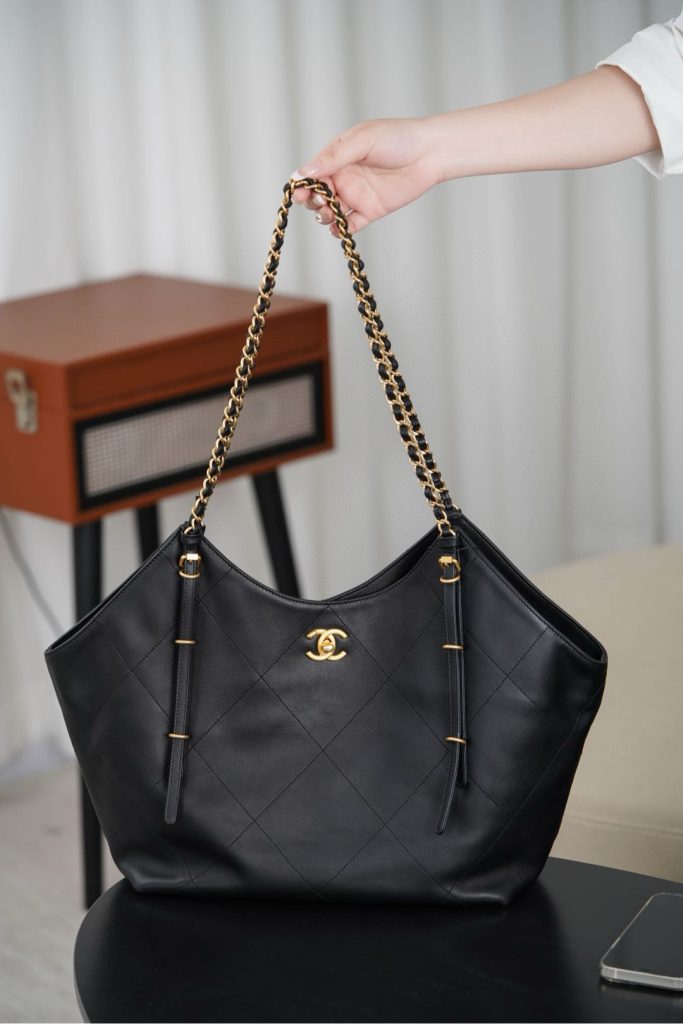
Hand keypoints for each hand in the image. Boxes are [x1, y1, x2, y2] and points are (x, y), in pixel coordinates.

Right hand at [292, 117, 440, 235]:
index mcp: (338, 157)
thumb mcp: (362, 141)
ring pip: (330, 212)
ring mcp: (356, 196)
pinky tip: (339, 228)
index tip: (299, 192)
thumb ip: (334, 157)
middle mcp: (344, 177)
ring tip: (330, 213)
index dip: (302, 184)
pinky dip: (340, 230)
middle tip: (320, 201)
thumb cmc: (398, 138)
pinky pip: (349, 225)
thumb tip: (303, 172)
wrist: (430, 153)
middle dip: (312, 201)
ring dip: (324, 216)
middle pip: (317, 196)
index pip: (312, 174)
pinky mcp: (370, 211)